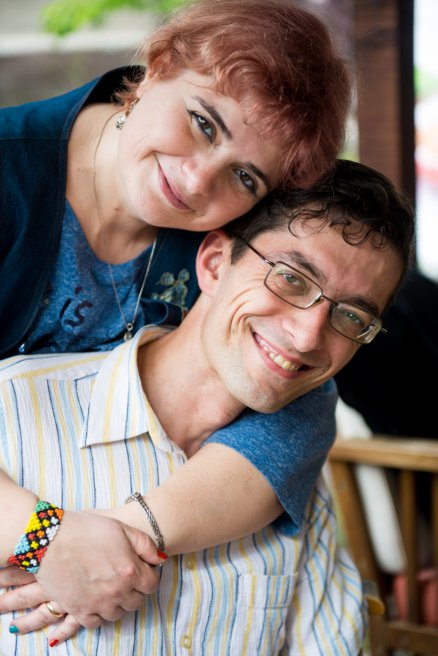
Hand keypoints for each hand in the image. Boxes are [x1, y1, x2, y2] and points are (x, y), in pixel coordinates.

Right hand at [32, 510, 164, 627]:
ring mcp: (98, 604)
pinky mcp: (79, 611)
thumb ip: (145, 545)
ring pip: (118, 614)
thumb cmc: (87, 529)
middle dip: (135, 590)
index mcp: (130, 571)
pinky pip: (97, 622)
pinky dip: (99, 613)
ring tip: (110, 587)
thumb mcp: (122, 528)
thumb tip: (159, 560)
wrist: (51, 539)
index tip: (140, 569)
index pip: (152, 585)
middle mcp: (117, 592)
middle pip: (137, 602)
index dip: (148, 575)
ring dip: (118, 602)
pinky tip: (96, 598)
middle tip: (124, 577)